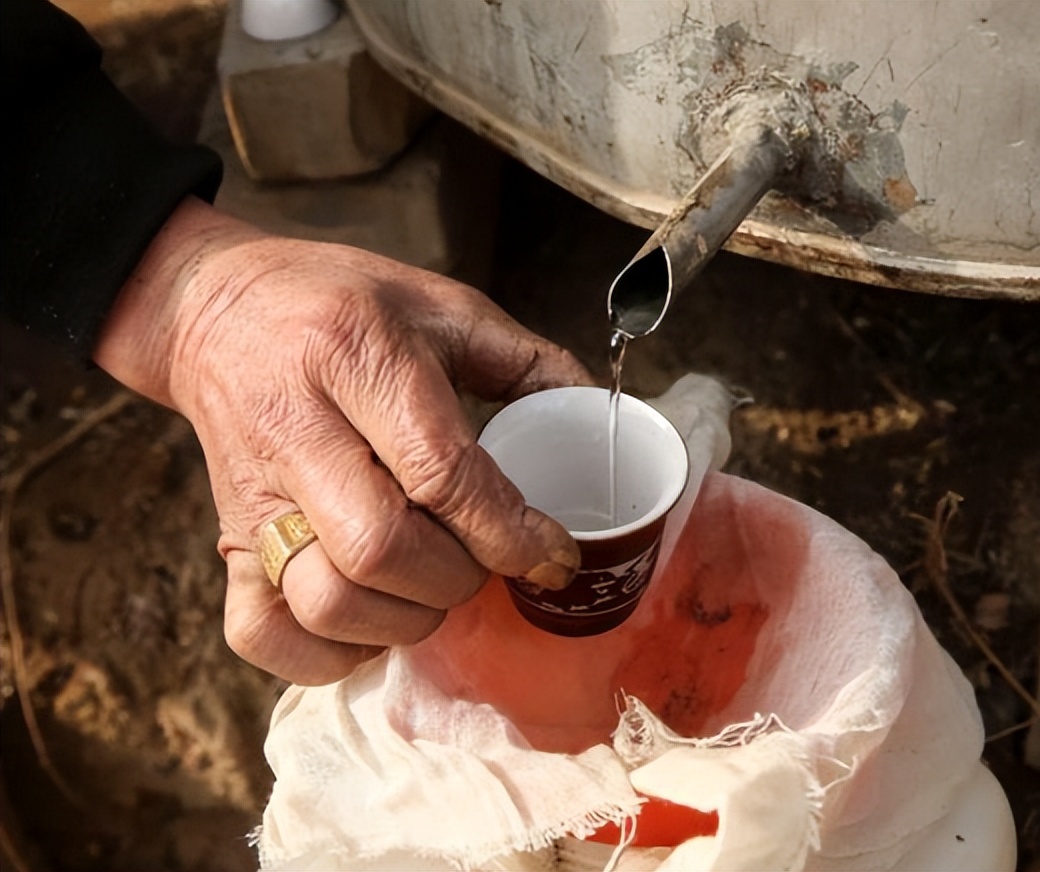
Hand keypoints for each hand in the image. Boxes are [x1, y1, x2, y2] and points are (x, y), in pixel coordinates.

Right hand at [95, 197, 591, 683]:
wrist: (215, 311)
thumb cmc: (338, 305)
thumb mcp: (440, 303)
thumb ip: (525, 360)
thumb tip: (597, 420)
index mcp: (354, 354)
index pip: (439, 469)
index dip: (509, 530)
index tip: (553, 554)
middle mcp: (294, 429)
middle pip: (380, 548)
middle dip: (458, 578)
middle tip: (484, 562)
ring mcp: (249, 497)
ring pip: (326, 602)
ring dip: (404, 620)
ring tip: (432, 589)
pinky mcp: (223, 543)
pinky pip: (261, 636)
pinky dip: (329, 656)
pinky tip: (371, 622)